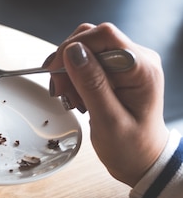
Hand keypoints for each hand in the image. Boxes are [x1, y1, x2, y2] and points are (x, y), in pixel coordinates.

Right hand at [47, 23, 168, 186]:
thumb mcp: (108, 120)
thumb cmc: (130, 147)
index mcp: (142, 69)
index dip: (73, 48)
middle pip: (92, 39)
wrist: (141, 160)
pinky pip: (87, 61)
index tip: (54, 71)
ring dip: (68, 71)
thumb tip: (73, 52)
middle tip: (60, 91)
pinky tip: (76, 97)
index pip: (104, 36)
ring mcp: (127, 64)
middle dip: (68, 62)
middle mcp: (138, 59)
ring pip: (86, 49)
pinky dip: (73, 77)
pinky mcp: (116, 71)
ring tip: (70, 98)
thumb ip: (92, 84)